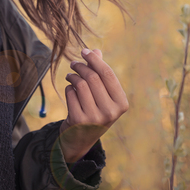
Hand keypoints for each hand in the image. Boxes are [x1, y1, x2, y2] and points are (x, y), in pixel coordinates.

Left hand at [59, 48, 128, 163]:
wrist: (80, 138)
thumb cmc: (94, 110)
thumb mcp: (102, 94)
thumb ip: (100, 73)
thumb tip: (95, 51)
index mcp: (121, 103)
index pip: (108, 74)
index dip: (94, 60)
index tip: (85, 51)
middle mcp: (110, 112)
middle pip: (92, 77)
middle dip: (81, 66)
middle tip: (74, 63)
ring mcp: (94, 117)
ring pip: (80, 84)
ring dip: (73, 76)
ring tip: (70, 76)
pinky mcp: (78, 120)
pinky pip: (70, 93)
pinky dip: (68, 88)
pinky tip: (70, 91)